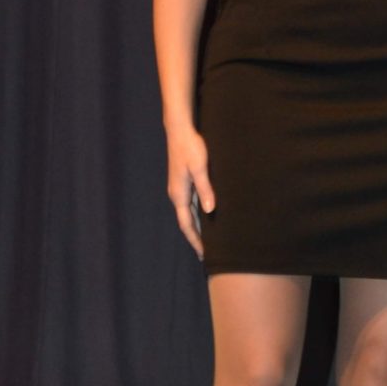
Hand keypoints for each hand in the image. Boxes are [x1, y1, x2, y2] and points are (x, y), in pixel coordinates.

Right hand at [166, 124, 215, 260]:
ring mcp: (179, 188)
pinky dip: (197, 215)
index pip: (187, 225)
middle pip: (186, 222)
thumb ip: (205, 189)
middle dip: (196, 238)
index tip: (203, 255)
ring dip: (197, 227)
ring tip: (208, 240)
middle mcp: (177, 194)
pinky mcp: (183, 181)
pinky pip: (189, 204)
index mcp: (179, 195)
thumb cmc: (191, 147)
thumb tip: (209, 211)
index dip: (195, 240)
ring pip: (188, 213)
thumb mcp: (200, 168)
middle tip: (207, 253)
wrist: (179, 130)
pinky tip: (206, 216)